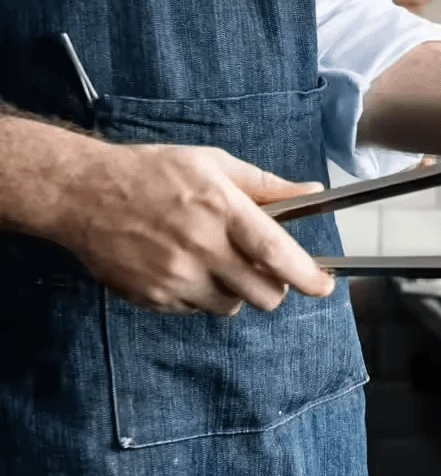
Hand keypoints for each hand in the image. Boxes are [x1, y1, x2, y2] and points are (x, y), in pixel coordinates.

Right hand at [51, 142, 334, 314]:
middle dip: (275, 287)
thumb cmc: (151, 173)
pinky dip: (200, 295)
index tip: (325, 284)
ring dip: (235, 291)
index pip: (278, 255)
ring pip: (232, 307)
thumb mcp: (213, 165)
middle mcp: (201, 248)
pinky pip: (196, 310)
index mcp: (222, 210)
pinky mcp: (152, 297)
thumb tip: (311, 193)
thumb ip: (267, 186)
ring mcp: (175, 277)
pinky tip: (182, 266)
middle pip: (264, 295)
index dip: (308, 277)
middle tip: (265, 270)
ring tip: (213, 260)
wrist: (80, 193)